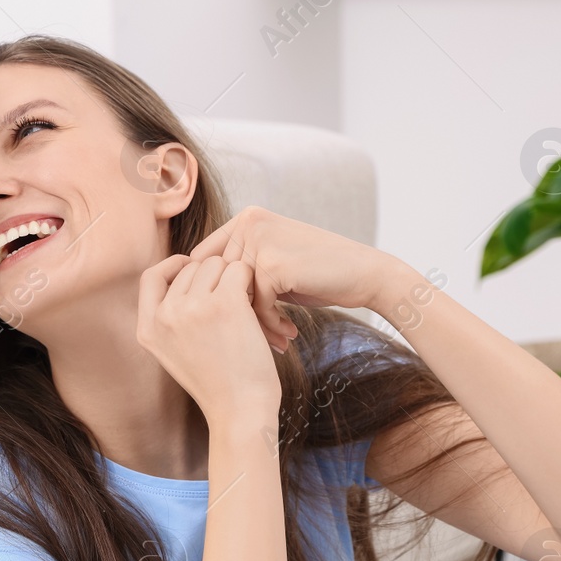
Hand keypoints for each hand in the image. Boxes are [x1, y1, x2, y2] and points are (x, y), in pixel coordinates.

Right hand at [137, 253, 281, 424]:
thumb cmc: (216, 384)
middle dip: (213, 276)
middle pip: (189, 267)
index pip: (150, 277)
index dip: (172, 267)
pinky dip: (251, 281)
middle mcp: (165, 315)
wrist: (240, 412)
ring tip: (245, 305)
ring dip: (233, 277)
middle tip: (233, 299)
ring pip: (215, 264)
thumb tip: (180, 276)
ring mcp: (193, 307)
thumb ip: (168, 320)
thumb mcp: (173, 354)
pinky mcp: (224, 303)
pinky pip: (239, 269)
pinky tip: (256, 304)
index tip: (192, 269)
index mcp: (147, 329)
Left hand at [188, 206, 397, 343]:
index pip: (206, 264)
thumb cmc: (316, 276)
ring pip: (234, 294)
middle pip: (218, 281)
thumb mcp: (272, 264)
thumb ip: (240, 269)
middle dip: (236, 314)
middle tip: (258, 340)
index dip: (214, 297)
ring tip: (275, 341)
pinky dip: (271, 324)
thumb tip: (194, 294)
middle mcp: (248, 222)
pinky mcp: (272, 263)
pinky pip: (256, 304)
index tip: (230, 323)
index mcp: (244, 219)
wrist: (367, 275)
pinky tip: (289, 334)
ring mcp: (259, 240)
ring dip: (254, 324)